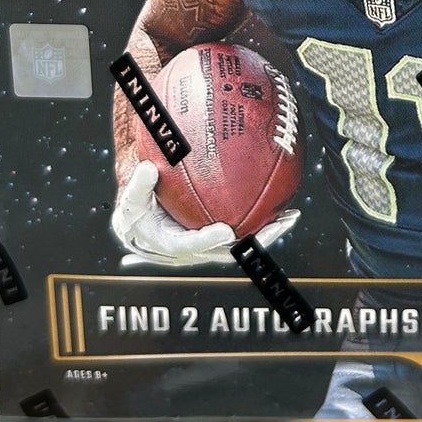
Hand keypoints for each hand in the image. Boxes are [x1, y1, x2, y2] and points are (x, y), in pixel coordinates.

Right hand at [111, 161, 300, 268]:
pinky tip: (283, 204)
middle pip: (227, 252)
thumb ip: (137, 187)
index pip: (190, 246)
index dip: (207, 241)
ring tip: (290, 216)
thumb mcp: (130, 201)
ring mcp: (209, 247)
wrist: (141, 224)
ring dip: (267, 232)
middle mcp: (194, 252)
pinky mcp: (219, 239)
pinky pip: (244, 231)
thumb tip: (148, 169)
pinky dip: (263, 221)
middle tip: (275, 226)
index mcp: (169, 245)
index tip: (225, 231)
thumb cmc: (136, 210)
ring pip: (242, 245)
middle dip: (254, 241)